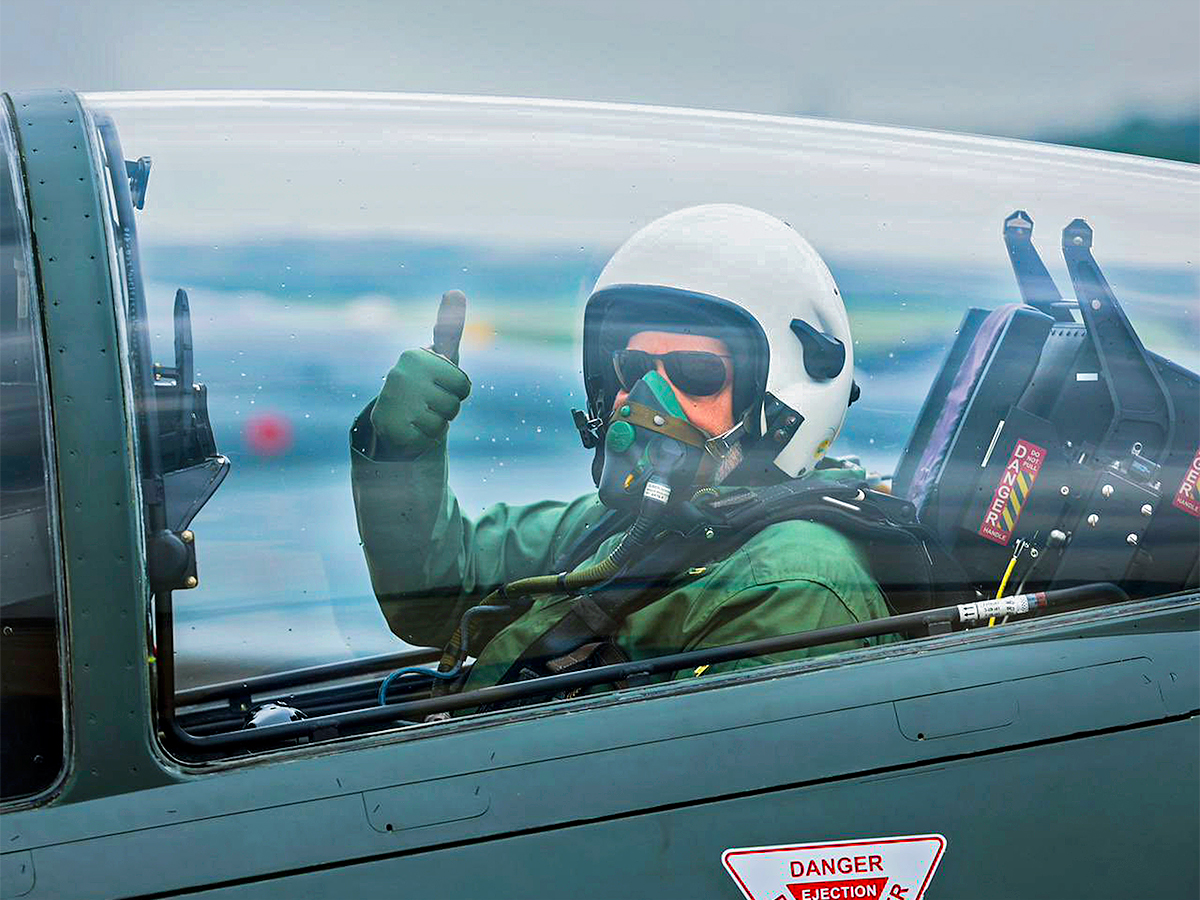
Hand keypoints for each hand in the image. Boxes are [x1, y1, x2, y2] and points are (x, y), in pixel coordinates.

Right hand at [370, 290, 470, 458]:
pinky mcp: (391, 428)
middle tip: (428, 402)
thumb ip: (449, 326)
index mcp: (416, 356)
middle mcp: (402, 375)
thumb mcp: (440, 355)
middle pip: (454, 405)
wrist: (392, 416)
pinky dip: (423, 438)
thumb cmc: (423, 383)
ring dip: (435, 423)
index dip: (458, 390)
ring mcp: (395, 402)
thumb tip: (456, 291)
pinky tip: (411, 428)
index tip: (440, 384)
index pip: (464, 385)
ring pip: (441, 423)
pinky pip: (428, 438)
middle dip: (447, 408)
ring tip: (419, 414)